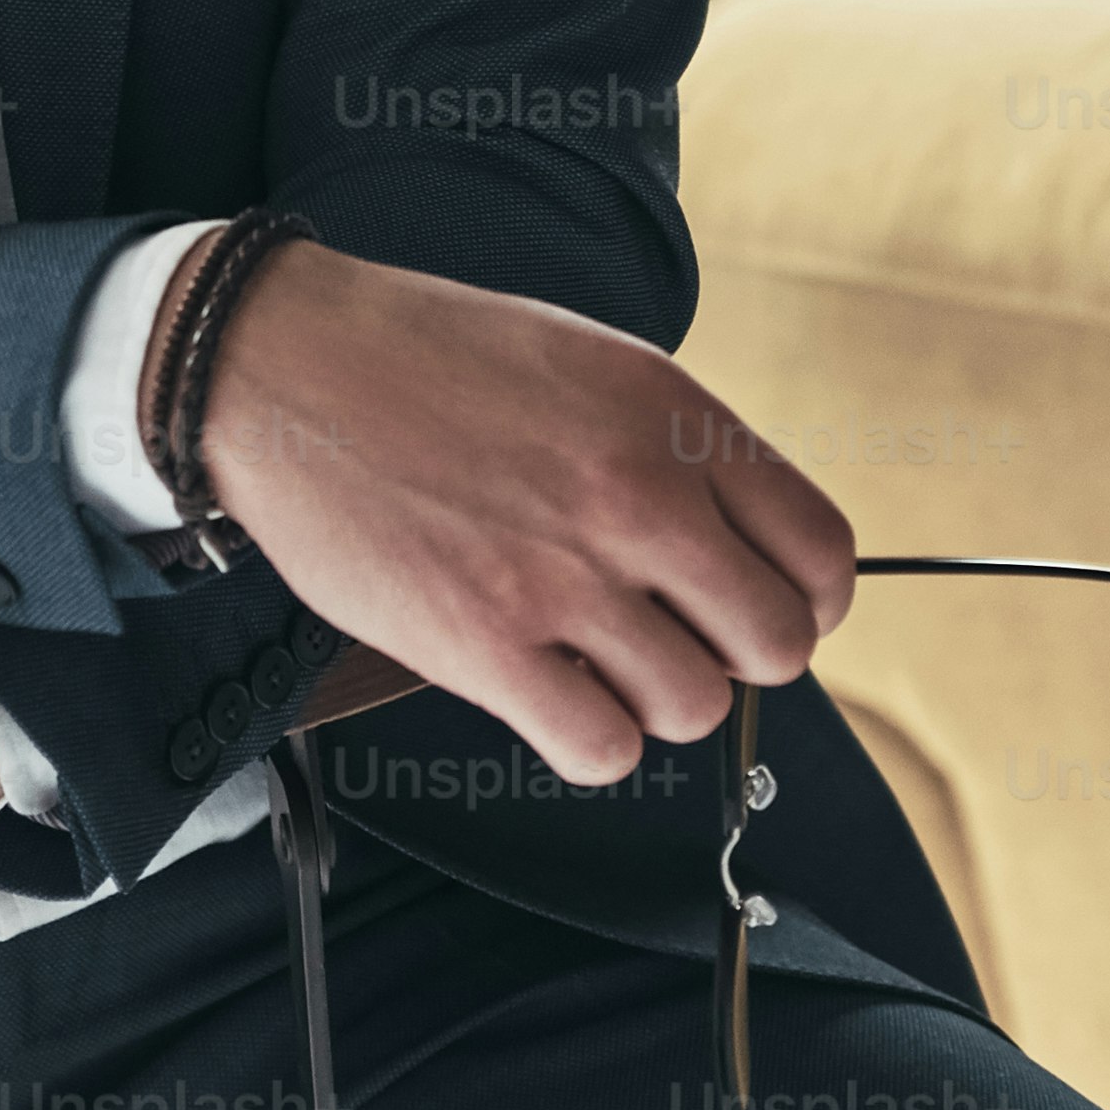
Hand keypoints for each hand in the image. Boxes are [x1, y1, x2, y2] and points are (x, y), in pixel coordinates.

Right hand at [188, 243, 856, 784]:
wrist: (286, 364)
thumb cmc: (429, 361)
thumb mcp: (592, 364)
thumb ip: (677, 450)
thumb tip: (743, 550)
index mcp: (673, 419)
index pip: (822, 552)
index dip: (805, 601)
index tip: (760, 608)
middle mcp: (636, 496)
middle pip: (776, 645)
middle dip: (734, 657)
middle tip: (675, 640)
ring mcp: (561, 575)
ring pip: (693, 707)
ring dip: (652, 699)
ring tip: (595, 659)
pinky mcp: (482, 644)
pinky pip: (601, 749)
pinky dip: (589, 741)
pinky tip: (551, 695)